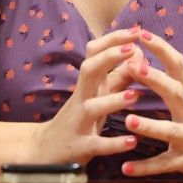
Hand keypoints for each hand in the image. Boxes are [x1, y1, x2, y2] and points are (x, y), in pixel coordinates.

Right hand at [22, 27, 146, 165]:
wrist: (44, 152)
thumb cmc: (79, 120)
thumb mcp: (96, 97)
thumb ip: (117, 78)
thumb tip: (139, 55)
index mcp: (86, 85)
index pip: (94, 53)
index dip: (114, 40)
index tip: (136, 31)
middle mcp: (80, 98)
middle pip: (88, 70)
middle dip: (109, 58)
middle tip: (133, 49)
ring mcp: (78, 122)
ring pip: (93, 107)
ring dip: (113, 100)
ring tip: (136, 95)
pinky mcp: (80, 146)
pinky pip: (97, 144)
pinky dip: (114, 143)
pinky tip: (132, 141)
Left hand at [118, 30, 182, 178]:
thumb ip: (171, 81)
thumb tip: (140, 58)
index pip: (177, 65)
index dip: (160, 49)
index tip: (141, 33)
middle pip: (175, 92)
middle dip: (155, 80)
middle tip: (133, 68)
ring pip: (170, 132)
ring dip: (150, 126)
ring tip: (129, 121)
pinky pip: (164, 165)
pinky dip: (145, 168)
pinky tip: (125, 168)